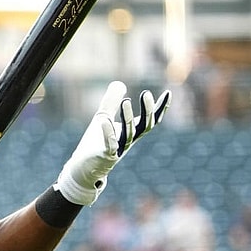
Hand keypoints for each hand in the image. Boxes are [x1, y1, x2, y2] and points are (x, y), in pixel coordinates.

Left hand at [55, 81, 171, 204]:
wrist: (82, 167)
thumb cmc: (94, 143)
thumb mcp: (103, 117)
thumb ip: (111, 101)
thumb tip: (119, 83)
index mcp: (131, 132)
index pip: (150, 120)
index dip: (160, 108)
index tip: (168, 92)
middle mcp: (129, 141)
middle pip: (144, 126)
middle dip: (148, 111)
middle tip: (146, 93)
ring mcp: (119, 150)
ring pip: (129, 135)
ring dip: (129, 118)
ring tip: (126, 101)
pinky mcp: (105, 156)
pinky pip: (110, 145)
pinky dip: (109, 133)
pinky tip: (105, 121)